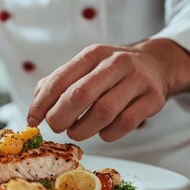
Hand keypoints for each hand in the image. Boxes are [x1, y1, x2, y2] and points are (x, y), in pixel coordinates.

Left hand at [27, 39, 189, 141]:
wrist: (156, 64)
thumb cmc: (111, 71)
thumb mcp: (85, 68)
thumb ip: (58, 84)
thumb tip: (35, 110)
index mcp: (93, 54)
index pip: (59, 81)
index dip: (42, 104)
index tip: (33, 120)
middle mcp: (116, 63)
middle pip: (80, 95)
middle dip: (60, 117)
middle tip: (56, 127)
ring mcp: (137, 80)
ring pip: (103, 112)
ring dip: (83, 129)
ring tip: (76, 132)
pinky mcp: (153, 99)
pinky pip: (125, 124)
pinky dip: (107, 134)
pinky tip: (101, 133)